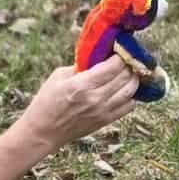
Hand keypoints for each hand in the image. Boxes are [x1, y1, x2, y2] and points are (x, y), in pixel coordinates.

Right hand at [17, 59, 140, 156]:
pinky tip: (127, 88)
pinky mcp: (106, 120)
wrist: (45, 130)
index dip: (121, 55)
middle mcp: (95, 98)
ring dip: (134, 78)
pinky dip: (132, 95)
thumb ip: (81, 65)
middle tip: (128, 58)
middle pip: (124, 77)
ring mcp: (103, 111)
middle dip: (129, 64)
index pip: (112, 66)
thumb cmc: (48, 100)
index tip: (121, 49)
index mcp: (82, 84)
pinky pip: (129, 106)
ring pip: (130, 91)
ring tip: (131, 71)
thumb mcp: (59, 76)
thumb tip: (100, 55)